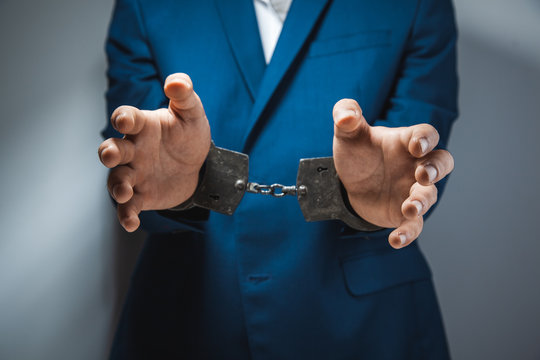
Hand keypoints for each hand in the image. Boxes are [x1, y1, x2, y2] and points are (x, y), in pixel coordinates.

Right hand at [98, 73, 210, 231]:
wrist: (198, 165)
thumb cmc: (188, 135)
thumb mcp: (192, 114)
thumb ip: (185, 96)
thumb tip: (177, 81)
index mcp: (143, 126)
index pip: (127, 118)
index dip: (124, 118)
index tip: (125, 120)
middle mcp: (134, 149)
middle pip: (113, 149)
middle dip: (109, 152)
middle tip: (112, 155)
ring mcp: (135, 173)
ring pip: (117, 180)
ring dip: (117, 187)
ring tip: (124, 193)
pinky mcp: (142, 195)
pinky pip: (129, 206)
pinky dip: (127, 215)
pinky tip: (131, 223)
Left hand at [332, 99, 453, 248]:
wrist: (350, 183)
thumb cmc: (357, 153)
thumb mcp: (347, 134)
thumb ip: (346, 117)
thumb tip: (346, 116)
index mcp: (406, 142)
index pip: (425, 135)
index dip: (425, 140)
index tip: (415, 146)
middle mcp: (415, 165)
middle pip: (442, 162)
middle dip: (437, 169)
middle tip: (423, 175)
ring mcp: (412, 190)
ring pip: (429, 196)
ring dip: (422, 202)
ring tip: (409, 208)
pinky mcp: (404, 214)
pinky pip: (414, 225)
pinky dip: (408, 234)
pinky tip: (395, 240)